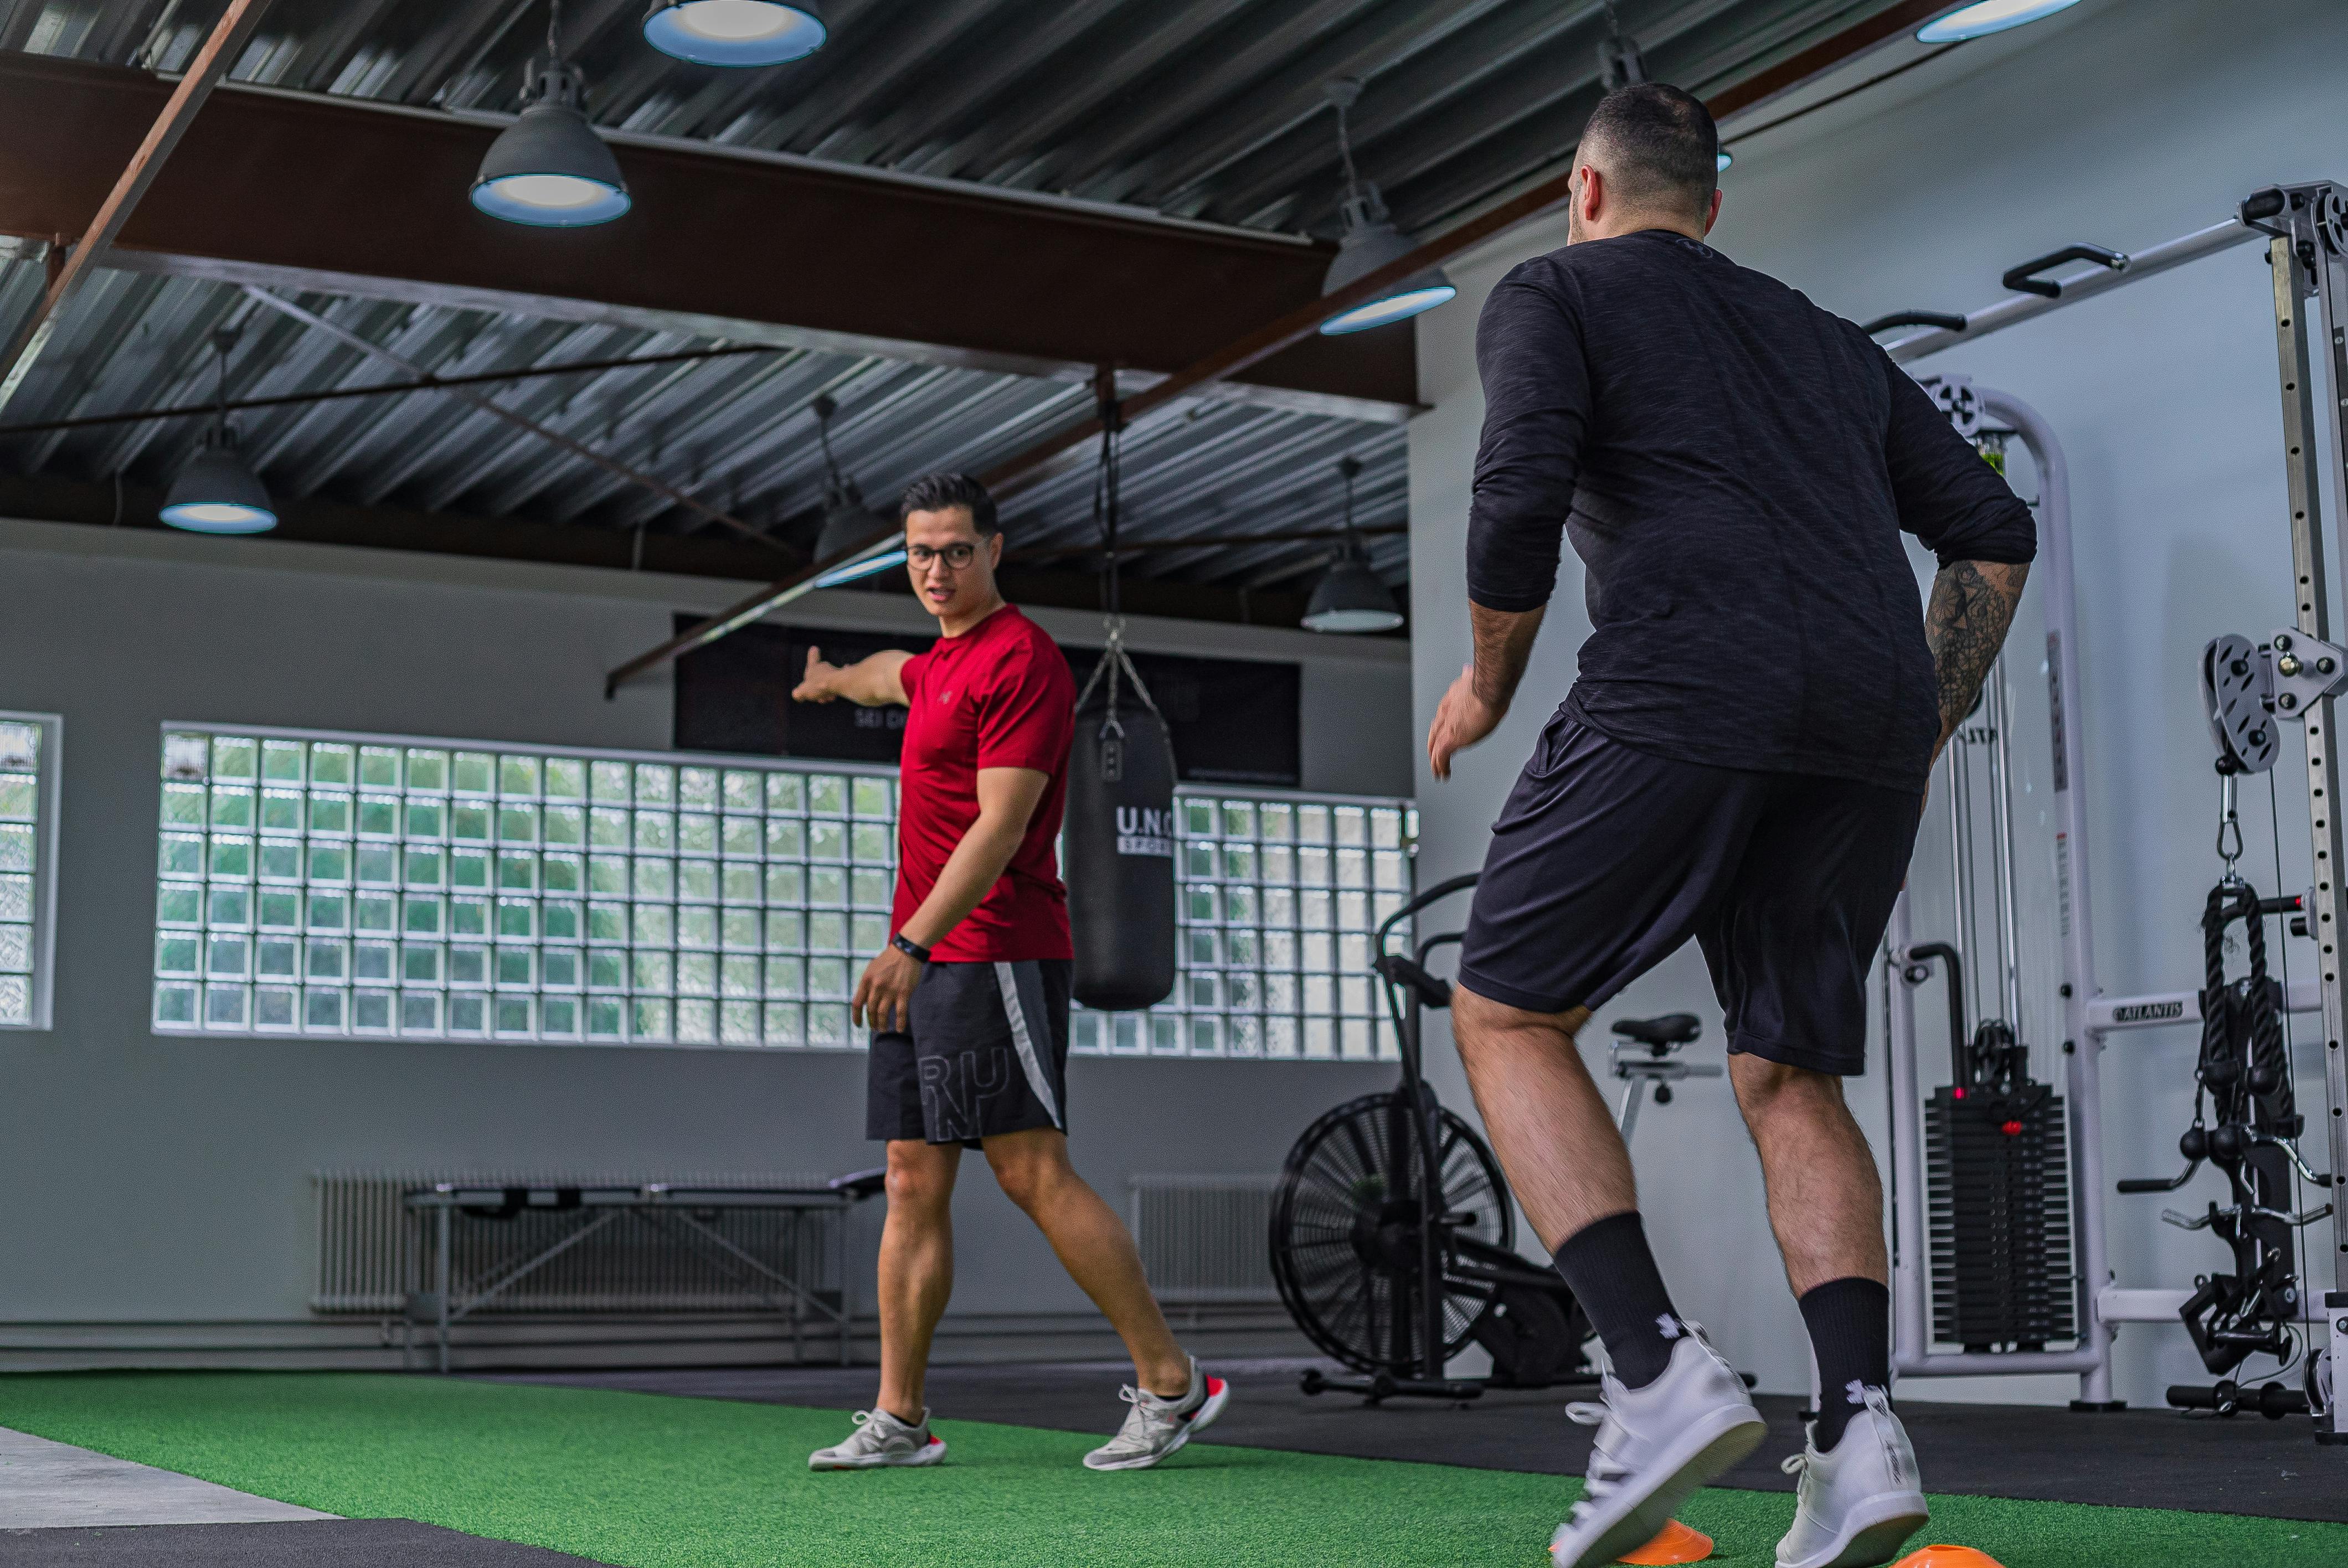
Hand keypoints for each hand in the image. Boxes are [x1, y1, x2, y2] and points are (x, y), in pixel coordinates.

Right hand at [792, 647, 842, 703]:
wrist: (838, 684)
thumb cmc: (820, 685)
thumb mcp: (802, 691)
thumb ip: (798, 693)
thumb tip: (797, 695)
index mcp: (814, 668)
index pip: (812, 658)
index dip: (813, 654)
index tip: (814, 648)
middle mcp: (825, 667)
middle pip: (821, 675)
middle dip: (819, 687)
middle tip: (821, 699)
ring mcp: (836, 672)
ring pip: (831, 681)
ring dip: (829, 691)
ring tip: (830, 698)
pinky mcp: (846, 678)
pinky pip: (843, 681)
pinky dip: (842, 685)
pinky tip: (844, 689)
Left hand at [853, 944, 923, 1033]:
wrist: (906, 951)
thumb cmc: (888, 959)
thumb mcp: (871, 969)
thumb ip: (867, 984)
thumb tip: (864, 1000)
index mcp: (866, 980)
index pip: (857, 1003)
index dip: (856, 1016)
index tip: (858, 1025)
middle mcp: (876, 986)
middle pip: (870, 1010)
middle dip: (871, 1022)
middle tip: (874, 1027)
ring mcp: (890, 990)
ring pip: (882, 1013)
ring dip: (882, 1024)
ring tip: (883, 1029)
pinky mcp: (903, 992)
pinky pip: (900, 1012)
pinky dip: (900, 1022)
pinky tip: (899, 1029)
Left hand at [1427, 663, 1504, 780]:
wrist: (1489, 688)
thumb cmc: (1488, 683)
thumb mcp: (1476, 678)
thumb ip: (1470, 677)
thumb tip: (1467, 670)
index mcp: (1451, 698)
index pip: (1442, 715)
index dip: (1441, 726)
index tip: (1442, 732)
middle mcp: (1445, 712)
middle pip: (1434, 732)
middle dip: (1434, 744)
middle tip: (1435, 756)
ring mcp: (1446, 727)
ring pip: (1434, 747)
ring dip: (1435, 760)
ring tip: (1438, 771)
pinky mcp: (1450, 739)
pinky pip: (1440, 758)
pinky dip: (1440, 767)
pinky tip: (1442, 774)